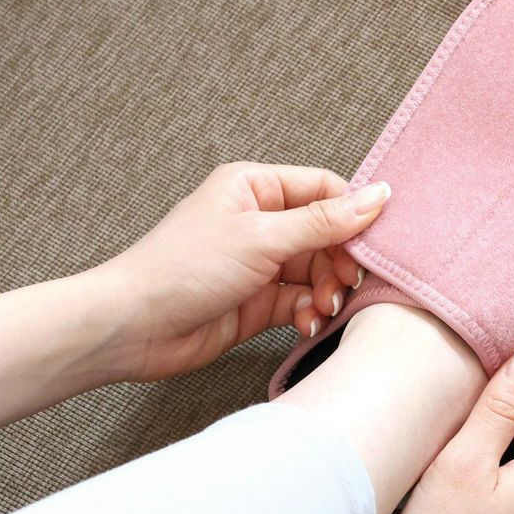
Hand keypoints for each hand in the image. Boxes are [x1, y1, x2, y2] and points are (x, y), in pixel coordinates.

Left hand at [98, 162, 389, 381]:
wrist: (134, 327)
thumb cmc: (183, 267)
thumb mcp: (262, 237)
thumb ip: (325, 221)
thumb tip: (379, 195)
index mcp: (255, 187)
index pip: (324, 189)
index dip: (352, 214)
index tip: (372, 243)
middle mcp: (259, 220)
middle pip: (326, 234)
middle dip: (339, 262)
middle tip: (343, 284)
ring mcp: (259, 262)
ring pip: (317, 271)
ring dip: (326, 291)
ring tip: (320, 308)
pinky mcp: (257, 301)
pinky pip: (300, 301)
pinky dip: (309, 313)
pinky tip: (304, 324)